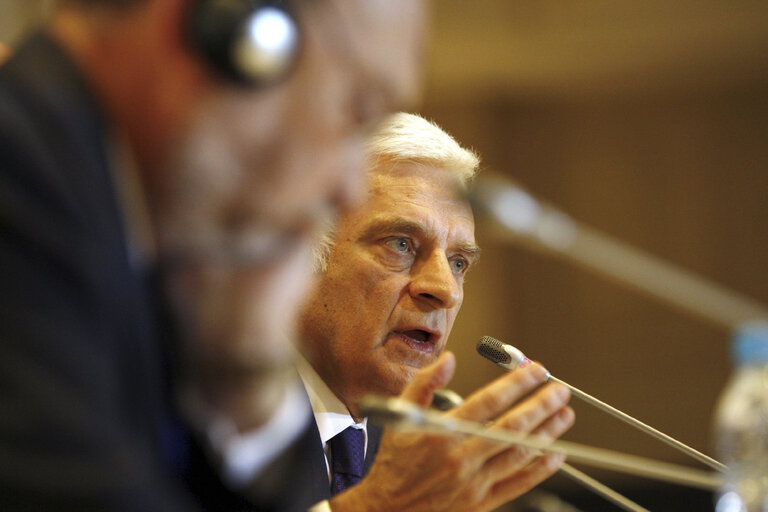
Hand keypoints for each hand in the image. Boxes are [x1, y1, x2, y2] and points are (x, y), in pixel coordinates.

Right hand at [329, 351, 573, 511]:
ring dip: (546, 433)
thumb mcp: (401, 414)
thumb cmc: (395, 460)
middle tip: (560, 389)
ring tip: (565, 414)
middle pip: (510, 427)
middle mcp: (461, 457)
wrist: (389, 508)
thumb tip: (449, 359)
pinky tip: (555, 454)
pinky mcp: (481, 502)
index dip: (515, 385)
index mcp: (442, 433)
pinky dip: (539, 469)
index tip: (535, 371)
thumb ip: (424, 383)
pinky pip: (517, 484)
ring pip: (519, 454)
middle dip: (540, 405)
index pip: (488, 402)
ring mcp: (473, 482)